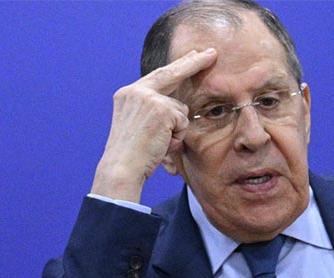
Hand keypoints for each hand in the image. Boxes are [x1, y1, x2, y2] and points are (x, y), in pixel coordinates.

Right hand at [90, 48, 216, 202]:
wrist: (121, 168)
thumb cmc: (133, 156)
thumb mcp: (139, 127)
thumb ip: (154, 112)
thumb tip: (180, 110)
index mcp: (127, 95)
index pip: (157, 76)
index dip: (177, 67)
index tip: (192, 56)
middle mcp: (135, 91)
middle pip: (171, 73)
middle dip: (193, 62)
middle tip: (211, 53)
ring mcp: (147, 98)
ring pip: (180, 109)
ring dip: (177, 129)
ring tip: (159, 143)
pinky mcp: (160, 109)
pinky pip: (183, 121)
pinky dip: (177, 136)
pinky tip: (162, 144)